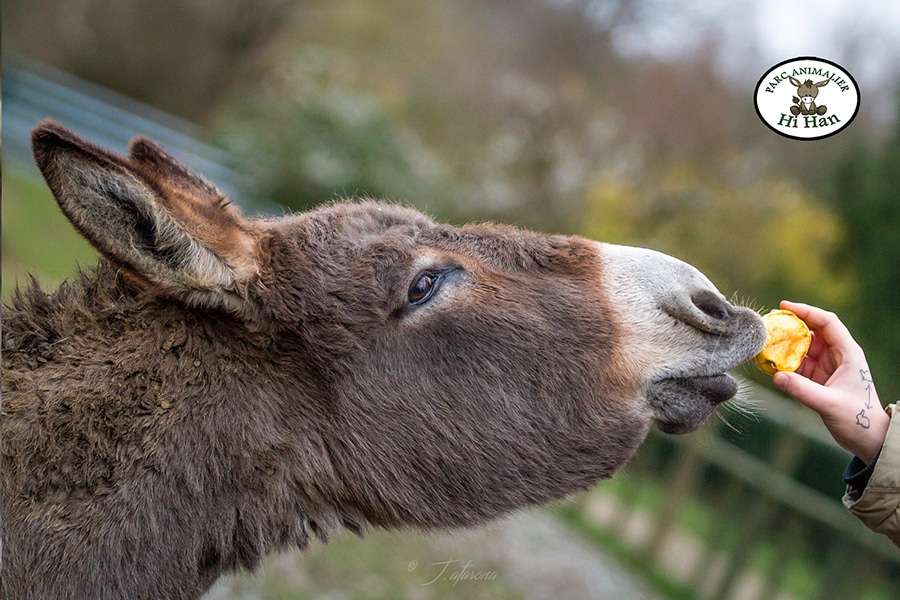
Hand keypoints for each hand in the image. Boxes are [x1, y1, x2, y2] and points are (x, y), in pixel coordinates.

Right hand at [771, 301, 889, 463]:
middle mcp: (838, 356)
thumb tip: (776, 376)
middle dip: (790, 327)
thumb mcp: (829, 403)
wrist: (868, 440)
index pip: (826, 323)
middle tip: (768, 325)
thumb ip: (802, 390)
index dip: (806, 311)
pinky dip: (785, 363)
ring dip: (785, 346)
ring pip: (803, 349)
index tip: (784, 306)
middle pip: (812, 332)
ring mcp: (828, 367)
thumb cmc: (857, 419)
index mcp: (848, 353)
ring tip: (764, 344)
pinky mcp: (819, 379)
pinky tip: (771, 364)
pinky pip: (799, 365)